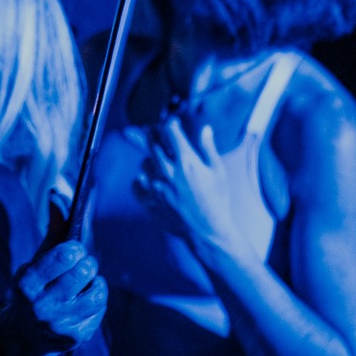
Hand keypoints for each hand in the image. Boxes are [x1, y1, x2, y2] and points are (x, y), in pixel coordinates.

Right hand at [0, 241, 106, 355]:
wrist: (20, 336)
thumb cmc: (33, 290)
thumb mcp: (35, 261)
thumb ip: (52, 230)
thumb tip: (59, 197)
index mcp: (28, 283)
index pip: (65, 256)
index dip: (76, 249)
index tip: (74, 251)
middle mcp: (43, 306)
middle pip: (84, 272)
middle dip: (86, 264)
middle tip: (80, 266)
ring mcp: (60, 324)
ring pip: (98, 293)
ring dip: (95, 282)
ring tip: (85, 283)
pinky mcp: (75, 337)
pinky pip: (100, 310)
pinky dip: (97, 301)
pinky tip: (84, 300)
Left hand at [137, 119, 248, 260]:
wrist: (209, 231)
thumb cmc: (218, 200)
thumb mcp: (218, 171)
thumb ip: (208, 148)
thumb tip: (205, 129)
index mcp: (186, 162)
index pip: (170, 131)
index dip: (170, 123)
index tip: (172, 123)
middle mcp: (168, 173)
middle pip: (151, 144)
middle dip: (154, 135)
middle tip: (158, 134)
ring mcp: (157, 189)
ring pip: (143, 164)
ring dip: (149, 159)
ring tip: (158, 162)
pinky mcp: (150, 203)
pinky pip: (136, 185)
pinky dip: (140, 180)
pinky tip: (149, 180)